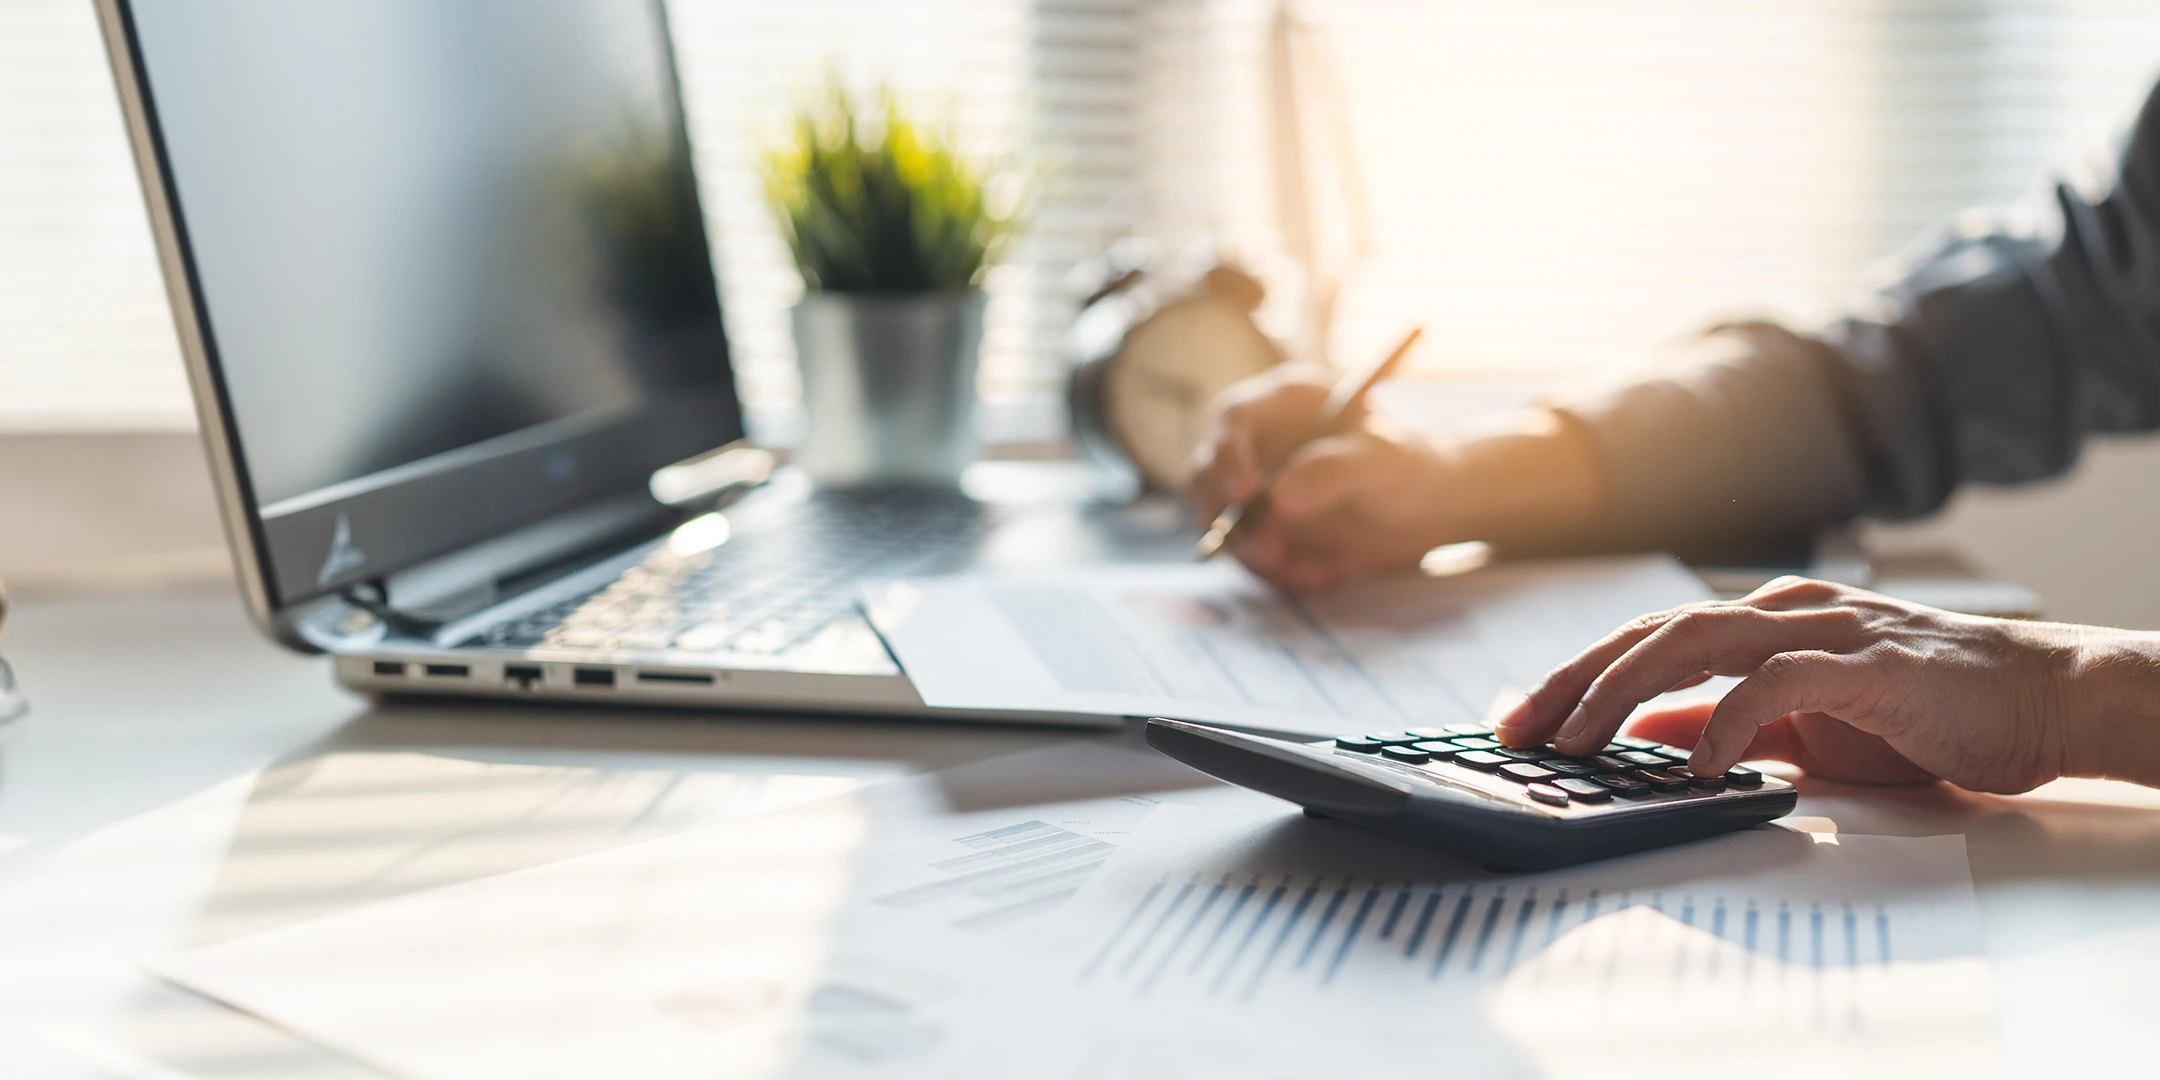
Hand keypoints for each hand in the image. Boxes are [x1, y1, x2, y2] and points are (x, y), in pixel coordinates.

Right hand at [1189, 366, 1600, 593]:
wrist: (1426, 511)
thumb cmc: (1408, 470)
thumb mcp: (1382, 465)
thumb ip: (1333, 473)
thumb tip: (1277, 498)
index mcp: (1285, 403)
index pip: (1234, 418)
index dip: (1228, 456)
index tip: (1245, 498)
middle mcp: (1259, 441)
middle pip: (1209, 474)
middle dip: (1232, 520)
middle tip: (1271, 554)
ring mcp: (1254, 486)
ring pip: (1223, 523)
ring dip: (1258, 556)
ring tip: (1314, 573)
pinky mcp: (1261, 527)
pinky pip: (1249, 555)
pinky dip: (1278, 574)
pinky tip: (1321, 576)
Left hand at [1492, 576, 2128, 793]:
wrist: (2039, 700)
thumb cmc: (1922, 712)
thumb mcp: (1802, 724)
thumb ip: (1726, 718)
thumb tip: (1648, 732)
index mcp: (1762, 621)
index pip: (1646, 637)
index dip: (1575, 674)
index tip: (1517, 719)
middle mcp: (1783, 612)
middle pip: (1652, 632)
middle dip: (1574, 680)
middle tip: (1518, 730)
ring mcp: (1828, 631)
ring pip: (1698, 640)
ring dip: (1625, 689)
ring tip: (1579, 740)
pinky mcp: (1873, 667)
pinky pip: (1781, 682)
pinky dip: (1727, 717)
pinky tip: (1695, 761)